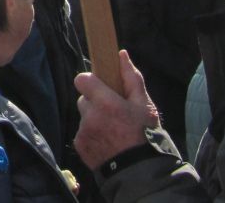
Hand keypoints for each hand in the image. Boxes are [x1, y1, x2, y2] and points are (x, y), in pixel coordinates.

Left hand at [74, 50, 160, 168]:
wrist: (139, 171)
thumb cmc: (145, 135)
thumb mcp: (145, 105)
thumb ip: (131, 78)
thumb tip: (121, 54)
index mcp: (105, 103)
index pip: (82, 79)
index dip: (91, 82)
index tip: (102, 88)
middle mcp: (90, 116)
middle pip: (83, 98)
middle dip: (95, 102)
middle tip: (112, 113)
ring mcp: (83, 132)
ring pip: (83, 116)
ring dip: (93, 119)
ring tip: (112, 130)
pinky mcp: (79, 145)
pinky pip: (82, 132)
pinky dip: (91, 134)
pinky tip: (107, 141)